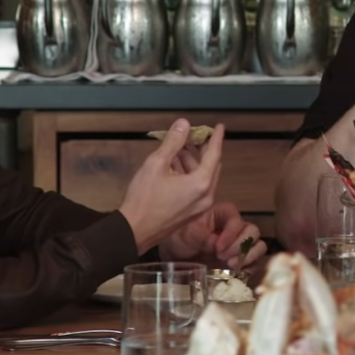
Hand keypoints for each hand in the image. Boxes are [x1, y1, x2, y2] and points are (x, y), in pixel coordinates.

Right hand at [118, 120, 224, 254]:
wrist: (134, 231)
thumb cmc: (144, 197)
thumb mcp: (157, 164)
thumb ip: (173, 142)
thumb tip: (183, 124)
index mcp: (201, 183)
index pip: (214, 155)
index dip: (217, 138)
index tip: (220, 126)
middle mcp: (206, 196)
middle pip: (211, 167)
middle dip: (205, 149)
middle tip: (197, 135)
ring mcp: (200, 207)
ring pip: (203, 178)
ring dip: (193, 162)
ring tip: (180, 147)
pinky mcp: (191, 213)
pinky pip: (197, 188)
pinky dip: (189, 175)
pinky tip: (175, 164)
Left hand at [161, 202, 266, 270]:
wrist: (177, 255)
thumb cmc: (181, 237)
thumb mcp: (187, 233)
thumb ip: (202, 236)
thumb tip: (215, 244)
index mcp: (224, 214)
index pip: (236, 220)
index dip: (230, 234)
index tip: (217, 247)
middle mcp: (237, 227)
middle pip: (253, 232)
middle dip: (240, 246)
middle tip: (223, 257)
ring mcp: (241, 244)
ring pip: (260, 246)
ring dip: (248, 257)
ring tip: (230, 266)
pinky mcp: (242, 260)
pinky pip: (255, 263)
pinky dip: (249, 269)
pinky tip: (235, 274)